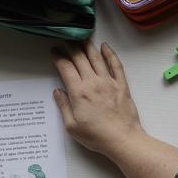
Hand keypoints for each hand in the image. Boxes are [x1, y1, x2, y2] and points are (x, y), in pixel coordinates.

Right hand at [51, 41, 145, 159]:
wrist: (122, 140)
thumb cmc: (97, 136)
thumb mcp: (72, 126)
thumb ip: (63, 106)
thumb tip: (57, 91)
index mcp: (79, 93)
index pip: (66, 68)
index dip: (58, 57)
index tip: (54, 52)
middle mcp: (93, 83)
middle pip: (80, 59)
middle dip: (70, 47)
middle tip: (65, 41)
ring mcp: (109, 82)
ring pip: (96, 58)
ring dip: (87, 46)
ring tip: (81, 38)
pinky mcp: (121, 85)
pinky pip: (116, 65)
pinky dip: (110, 54)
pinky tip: (105, 46)